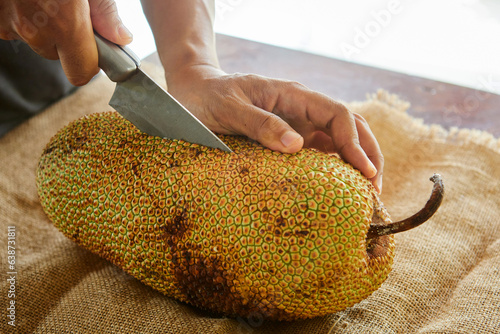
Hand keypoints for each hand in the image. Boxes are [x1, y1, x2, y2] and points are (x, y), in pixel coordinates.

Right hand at [0, 0, 131, 85]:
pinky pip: (16, 29)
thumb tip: (121, 38)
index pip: (82, 72)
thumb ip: (105, 11)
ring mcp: (10, 26)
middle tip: (70, 10)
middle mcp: (35, 31)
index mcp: (64, 24)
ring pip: (38, 42)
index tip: (97, 49)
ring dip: (45, 28)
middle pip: (60, 55)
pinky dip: (24, 17)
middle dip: (69, 40)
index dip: (92, 62)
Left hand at [166, 64, 383, 192]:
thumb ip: (261, 124)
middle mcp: (302, 109)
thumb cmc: (209, 97)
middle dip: (367, 153)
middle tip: (375, 188)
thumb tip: (297, 146)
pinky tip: (340, 188)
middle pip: (349, 126)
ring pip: (339, 140)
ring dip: (357, 162)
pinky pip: (320, 152)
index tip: (362, 170)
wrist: (195, 93)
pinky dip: (336, 169)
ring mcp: (298, 124)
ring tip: (366, 193)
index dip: (354, 142)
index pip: (337, 114)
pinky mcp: (290, 138)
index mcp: (293, 95)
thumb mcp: (230, 108)